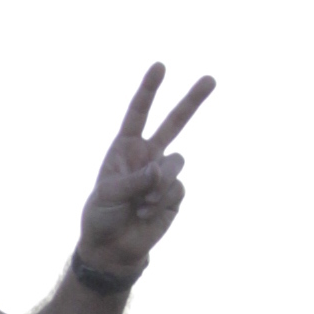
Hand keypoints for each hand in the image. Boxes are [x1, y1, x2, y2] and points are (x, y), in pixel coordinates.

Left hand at [77, 63, 215, 278]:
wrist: (114, 248)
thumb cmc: (102, 216)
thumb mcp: (108, 193)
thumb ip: (135, 178)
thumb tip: (162, 171)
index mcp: (125, 147)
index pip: (139, 112)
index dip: (149, 90)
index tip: (160, 66)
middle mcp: (148, 155)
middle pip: (175, 122)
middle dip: (192, 101)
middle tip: (211, 78)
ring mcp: (164, 174)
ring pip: (176, 163)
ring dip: (159, 184)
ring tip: (141, 203)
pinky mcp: (175, 194)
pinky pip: (176, 187)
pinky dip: (161, 200)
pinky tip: (146, 213)